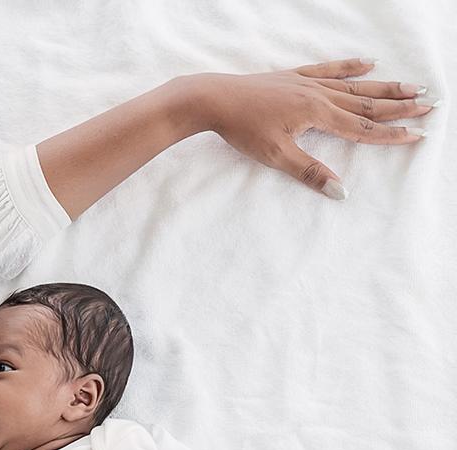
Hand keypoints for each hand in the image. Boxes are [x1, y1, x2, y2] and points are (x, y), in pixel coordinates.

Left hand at [188, 57, 436, 199]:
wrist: (212, 98)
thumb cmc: (241, 129)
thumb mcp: (275, 155)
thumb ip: (309, 172)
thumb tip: (340, 192)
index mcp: (317, 114)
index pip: (362, 128)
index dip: (391, 134)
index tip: (419, 135)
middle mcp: (317, 95)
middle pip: (366, 103)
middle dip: (399, 107)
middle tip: (430, 103)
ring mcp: (305, 82)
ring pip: (353, 85)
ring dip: (383, 87)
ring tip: (410, 86)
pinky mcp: (292, 76)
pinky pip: (327, 69)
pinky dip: (349, 66)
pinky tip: (367, 62)